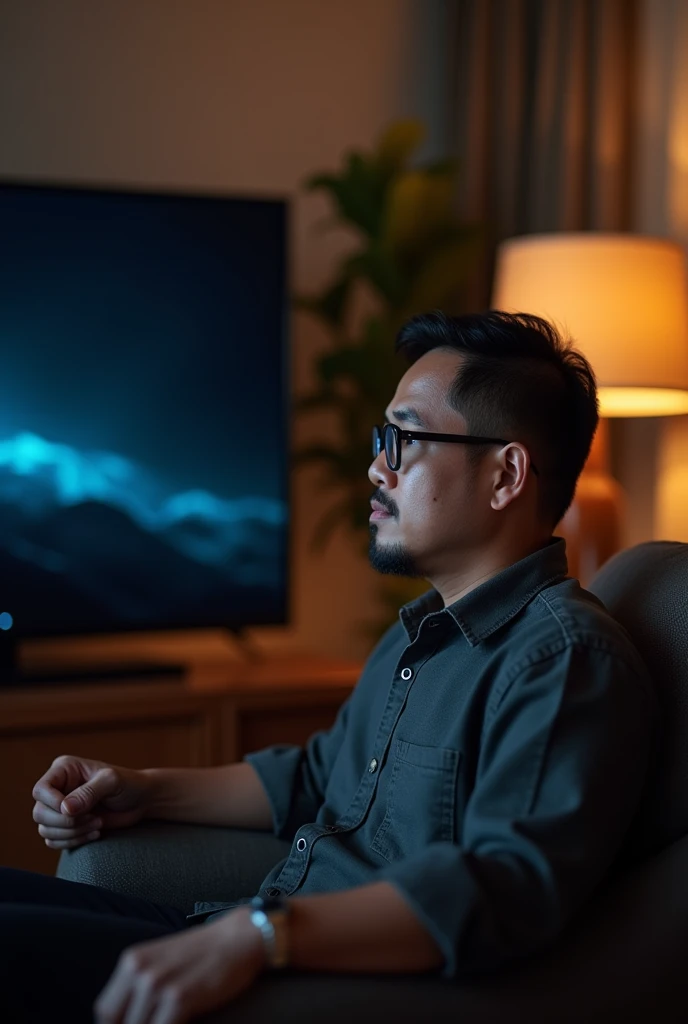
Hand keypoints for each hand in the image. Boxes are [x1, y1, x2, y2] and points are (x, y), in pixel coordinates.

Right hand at [32, 754, 151, 849]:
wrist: (141, 800)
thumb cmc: (129, 784)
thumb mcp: (112, 781)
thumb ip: (89, 792)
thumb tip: (65, 809)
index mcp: (64, 770)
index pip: (40, 790)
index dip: (53, 804)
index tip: (76, 810)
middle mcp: (58, 788)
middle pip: (39, 813)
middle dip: (67, 822)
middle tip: (94, 818)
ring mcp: (60, 808)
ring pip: (45, 830)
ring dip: (72, 833)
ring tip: (97, 824)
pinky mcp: (66, 825)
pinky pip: (54, 841)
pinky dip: (73, 842)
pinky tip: (95, 833)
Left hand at [94, 906, 265, 1023]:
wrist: (239, 939)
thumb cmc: (204, 953)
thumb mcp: (161, 961)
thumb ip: (139, 986)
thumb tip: (126, 1017)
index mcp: (132, 961)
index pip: (105, 1010)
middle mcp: (140, 970)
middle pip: (115, 1022)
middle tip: (154, 1023)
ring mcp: (158, 984)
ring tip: (171, 1020)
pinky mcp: (179, 997)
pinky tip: (183, 1023)